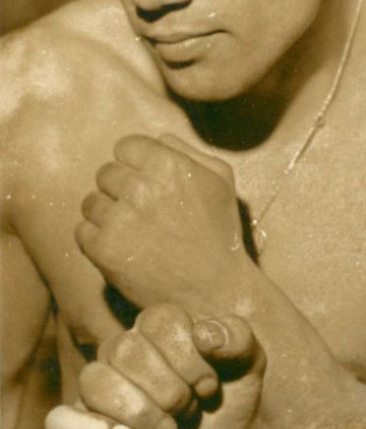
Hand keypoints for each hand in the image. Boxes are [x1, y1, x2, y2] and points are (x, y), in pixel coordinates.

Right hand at [46, 303, 264, 428]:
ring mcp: (100, 388)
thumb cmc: (229, 403)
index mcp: (159, 328)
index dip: (187, 356)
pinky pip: (61, 421)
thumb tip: (203, 334)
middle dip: (169, 389)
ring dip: (141, 411)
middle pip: (125, 349)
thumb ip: (237, 339)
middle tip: (189, 411)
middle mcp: (123, 351)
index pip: (158, 320)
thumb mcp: (249, 368)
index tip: (209, 386)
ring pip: (94, 379)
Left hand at [75, 134, 249, 318]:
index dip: (135, 164)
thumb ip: (188, 151)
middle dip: (120, 189)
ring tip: (133, 232)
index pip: (125, 146)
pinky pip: (82, 230)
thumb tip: (157, 139)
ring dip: (107, 214)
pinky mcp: (104, 250)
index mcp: (168, 164)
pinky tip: (123, 248)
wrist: (215, 290)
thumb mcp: (221, 181)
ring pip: (90, 201)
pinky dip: (97, 239)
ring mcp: (120, 220)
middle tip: (142, 212)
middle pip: (105, 172)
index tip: (146, 182)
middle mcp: (141, 188)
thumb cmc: (219, 233)